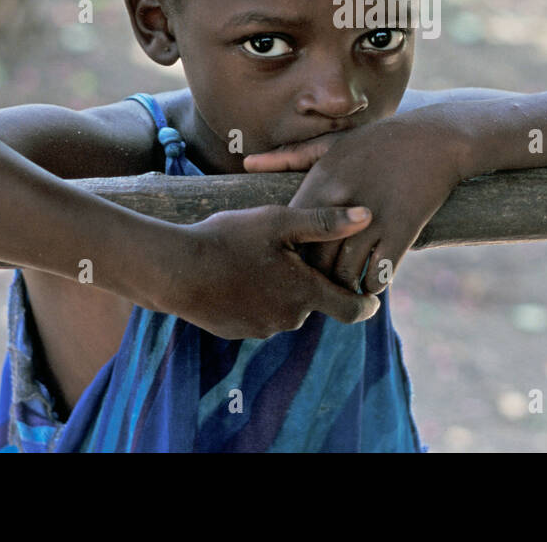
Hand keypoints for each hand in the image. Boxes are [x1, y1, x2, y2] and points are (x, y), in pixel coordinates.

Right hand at [141, 204, 380, 338]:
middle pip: (314, 303)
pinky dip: (257, 297)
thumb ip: (324, 222)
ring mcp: (260, 329)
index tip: (372, 297)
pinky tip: (238, 272)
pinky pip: (258, 314)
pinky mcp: (236, 331)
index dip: (366, 303)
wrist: (174, 270)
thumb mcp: (279, 222)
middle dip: (310, 282)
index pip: (351, 309)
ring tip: (259, 258)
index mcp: (305, 294)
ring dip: (282, 289)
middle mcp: (288, 319)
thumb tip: (367, 216)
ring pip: (285, 308)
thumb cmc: (228, 240)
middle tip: (293, 252)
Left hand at [244, 110, 468, 294]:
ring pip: (345, 272)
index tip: (296, 262)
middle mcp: (342, 200)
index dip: (291, 254)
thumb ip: (289, 156)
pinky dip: (373, 284)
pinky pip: (378, 273)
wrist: (436, 139)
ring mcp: (373, 217)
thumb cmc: (379, 141)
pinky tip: (373, 281)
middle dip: (315, 279)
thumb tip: (246, 163)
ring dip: (344, 287)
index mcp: (321, 180)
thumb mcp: (333, 143)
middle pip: (315, 259)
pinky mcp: (402, 229)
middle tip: (319, 289)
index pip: (291, 233)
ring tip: (344, 292)